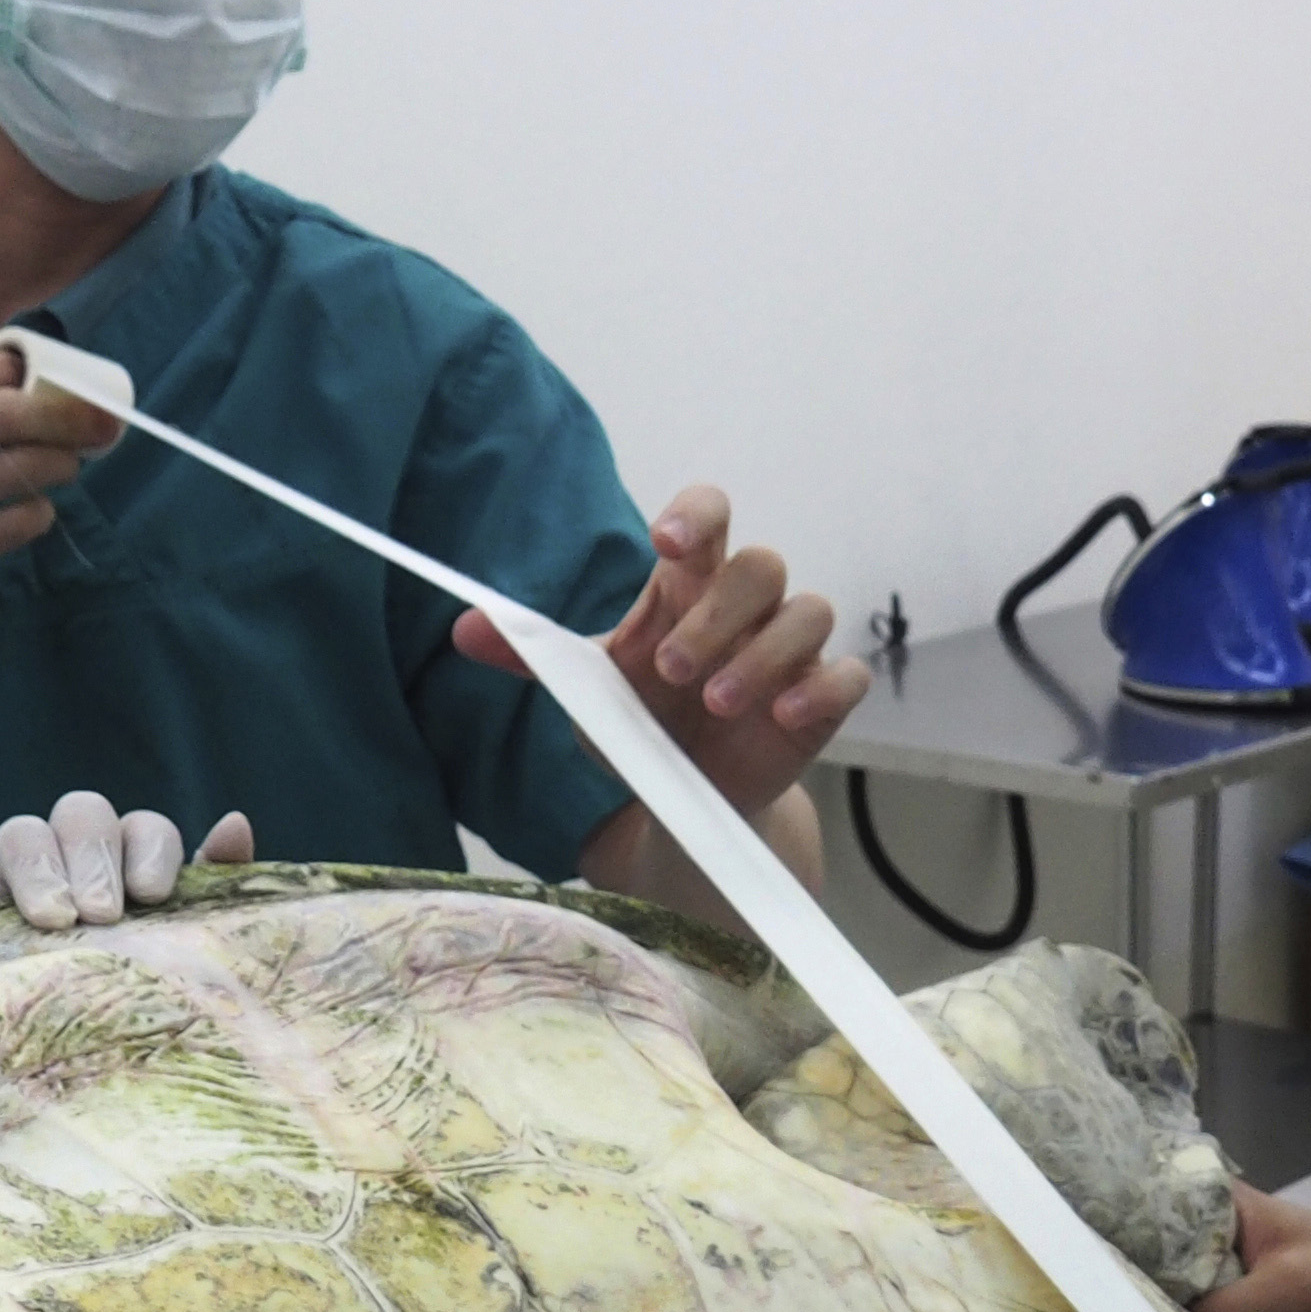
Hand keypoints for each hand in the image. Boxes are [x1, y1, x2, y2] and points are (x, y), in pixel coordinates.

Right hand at [0, 347, 118, 646]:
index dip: (36, 379)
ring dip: (60, 467)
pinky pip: (14, 527)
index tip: (59, 390)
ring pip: (24, 470)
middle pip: (16, 414)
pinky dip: (36, 515)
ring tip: (62, 469)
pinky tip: (29, 513)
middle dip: (68, 418)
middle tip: (91, 429)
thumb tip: (18, 384)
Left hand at [0, 796, 255, 945]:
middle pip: (84, 816)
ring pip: (146, 827)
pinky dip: (225, 849)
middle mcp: (78, 873)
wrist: (57, 1103)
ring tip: (150, 899)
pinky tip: (235, 833)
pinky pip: (215, 868)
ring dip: (150, 847)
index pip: (24, 839)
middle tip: (100, 916)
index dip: (37, 865)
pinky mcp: (196, 915)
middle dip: (90, 856)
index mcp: (15, 887)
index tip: (52, 920)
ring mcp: (141, 889)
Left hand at [455, 486, 867, 822]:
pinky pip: (846, 675)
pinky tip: (783, 718)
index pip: (710, 515)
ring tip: (717, 704)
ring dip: (763, 655)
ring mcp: (791, 650)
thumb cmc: (641, 722)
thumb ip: (533, 655)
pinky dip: (820, 690)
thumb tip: (464, 629)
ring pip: (809, 612)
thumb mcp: (586, 688)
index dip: (696, 515)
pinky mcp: (822, 699)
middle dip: (718, 614)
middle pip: (761, 565)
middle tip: (673, 670)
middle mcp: (747, 606)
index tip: (667, 541)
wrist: (682, 797)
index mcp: (690, 584)